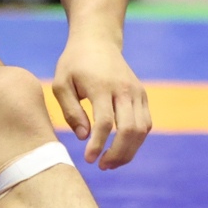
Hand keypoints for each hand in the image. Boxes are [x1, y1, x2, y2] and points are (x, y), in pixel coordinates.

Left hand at [50, 36, 150, 169]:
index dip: (98, 145)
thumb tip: (83, 136)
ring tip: (110, 163)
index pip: (105, 123)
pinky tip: (120, 150)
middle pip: (129, 129)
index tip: (89, 160)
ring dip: (129, 152)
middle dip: (117, 154)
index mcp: (101, 86)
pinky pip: (146, 124)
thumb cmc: (74, 64)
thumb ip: (70, 111)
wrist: (97, 41)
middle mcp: (124, 89)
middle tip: (102, 166)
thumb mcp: (61, 83)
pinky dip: (136, 142)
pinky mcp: (142, 95)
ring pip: (141, 130)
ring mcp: (136, 92)